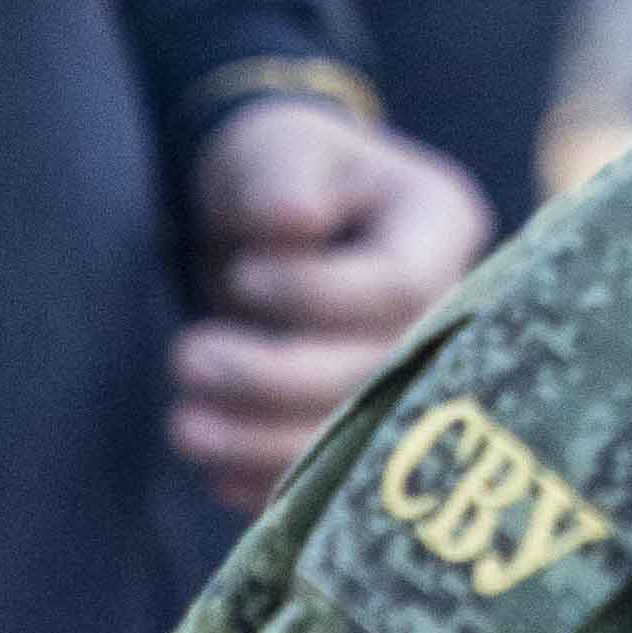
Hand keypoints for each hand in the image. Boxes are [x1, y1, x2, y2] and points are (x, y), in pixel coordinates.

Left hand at [172, 101, 490, 512]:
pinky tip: (216, 474)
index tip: (241, 275)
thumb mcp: (278, 148)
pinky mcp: (373, 428)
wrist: (274, 225)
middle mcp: (447, 311)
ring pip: (359, 438)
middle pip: (381, 372)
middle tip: (186, 358)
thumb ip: (283, 175)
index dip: (316, 296)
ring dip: (265, 444)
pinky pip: (336, 476)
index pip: (399, 284)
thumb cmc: (281, 172)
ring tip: (184, 426)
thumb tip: (291, 220)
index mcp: (440, 228)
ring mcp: (415, 378)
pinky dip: (273, 484)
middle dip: (275, 378)